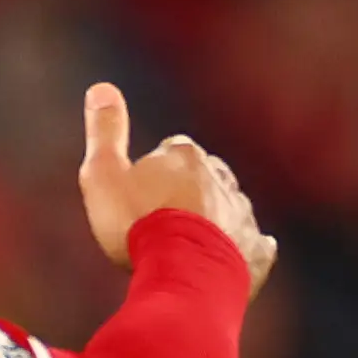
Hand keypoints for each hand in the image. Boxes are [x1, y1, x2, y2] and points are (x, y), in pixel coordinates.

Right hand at [78, 83, 276, 302]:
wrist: (183, 271)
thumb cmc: (137, 223)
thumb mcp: (103, 174)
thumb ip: (105, 132)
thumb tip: (101, 87)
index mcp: (185, 156)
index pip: (173, 148)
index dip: (155, 167)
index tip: (140, 188)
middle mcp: (220, 177)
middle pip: (206, 174)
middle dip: (189, 189)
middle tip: (164, 214)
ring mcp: (241, 214)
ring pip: (230, 206)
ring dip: (215, 217)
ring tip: (192, 238)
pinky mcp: (254, 250)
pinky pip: (256, 244)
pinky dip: (248, 246)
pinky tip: (242, 253)